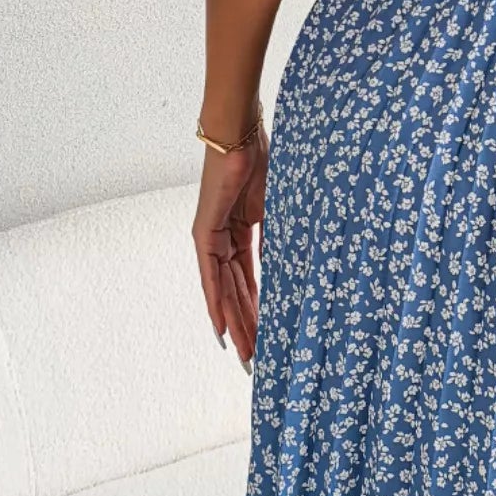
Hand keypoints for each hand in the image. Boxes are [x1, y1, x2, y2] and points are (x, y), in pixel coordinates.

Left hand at [192, 120, 268, 365]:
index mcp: (241, 235)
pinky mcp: (203, 234)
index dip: (259, 310)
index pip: (251, 282)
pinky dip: (215, 303)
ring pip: (225, 292)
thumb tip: (291, 268)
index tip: (268, 336)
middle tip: (258, 360)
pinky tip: (220, 330)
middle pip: (237, 293)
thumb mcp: (278, 210)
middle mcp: (222, 241)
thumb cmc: (263, 161)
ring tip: (247, 355)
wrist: (242, 136)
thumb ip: (279, 239)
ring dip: (235, 325)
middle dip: (248, 327)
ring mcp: (211, 239)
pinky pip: (211, 276)